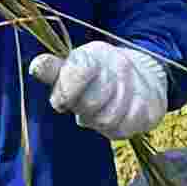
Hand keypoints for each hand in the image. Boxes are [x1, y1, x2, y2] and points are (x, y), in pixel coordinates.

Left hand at [45, 37, 173, 142]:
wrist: (147, 77)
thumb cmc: (99, 75)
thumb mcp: (75, 66)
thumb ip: (54, 70)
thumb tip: (37, 66)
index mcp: (94, 56)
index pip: (78, 70)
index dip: (66, 90)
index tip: (63, 101)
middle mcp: (118, 68)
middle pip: (89, 103)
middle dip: (83, 109)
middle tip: (87, 104)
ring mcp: (136, 89)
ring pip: (105, 120)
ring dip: (98, 120)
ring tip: (102, 109)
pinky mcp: (150, 110)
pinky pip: (124, 129)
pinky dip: (116, 127)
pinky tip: (118, 116)